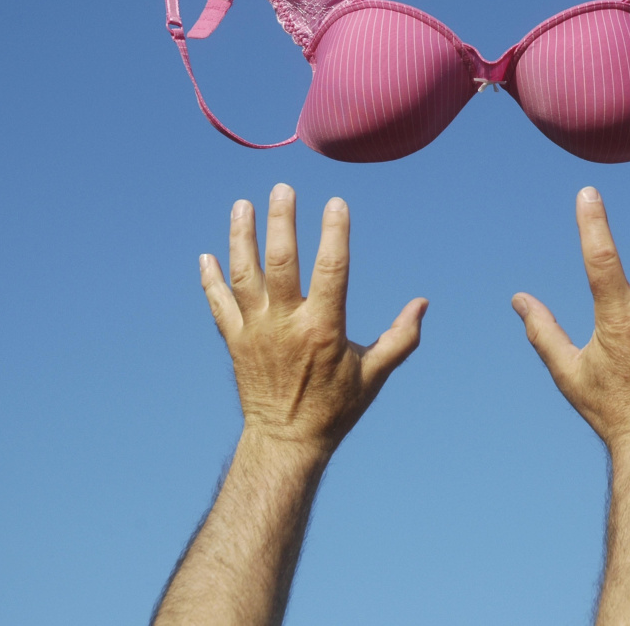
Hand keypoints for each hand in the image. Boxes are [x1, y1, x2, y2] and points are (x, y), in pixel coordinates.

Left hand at [200, 184, 427, 454]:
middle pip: (280, 262)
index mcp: (324, 329)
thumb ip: (401, 337)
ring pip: (244, 275)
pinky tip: (206, 255)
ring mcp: (255, 332)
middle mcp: (286, 325)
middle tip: (283, 189)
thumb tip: (423, 304)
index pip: (332, 270)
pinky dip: (210, 279)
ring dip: (241, 238)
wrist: (286, 441)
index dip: (335, 234)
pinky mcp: (234, 342)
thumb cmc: (337, 407)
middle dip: (281, 221)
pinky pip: (218, 304)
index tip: (336, 203)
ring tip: (242, 205)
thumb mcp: (375, 374)